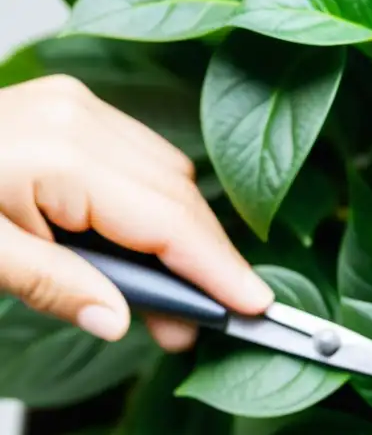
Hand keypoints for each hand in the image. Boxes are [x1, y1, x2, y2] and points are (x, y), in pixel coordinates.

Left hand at [0, 75, 272, 349]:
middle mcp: (79, 119)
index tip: (253, 307)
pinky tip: (138, 250)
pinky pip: (144, 163)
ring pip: (169, 179)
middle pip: (179, 198)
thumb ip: (56, 287)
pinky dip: (155, 210)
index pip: (166, 220)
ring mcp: (79, 108)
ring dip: (179, 239)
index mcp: (59, 153)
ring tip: (161, 299)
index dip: (216, 268)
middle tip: (191, 326)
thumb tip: (119, 320)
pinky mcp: (75, 112)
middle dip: (201, 263)